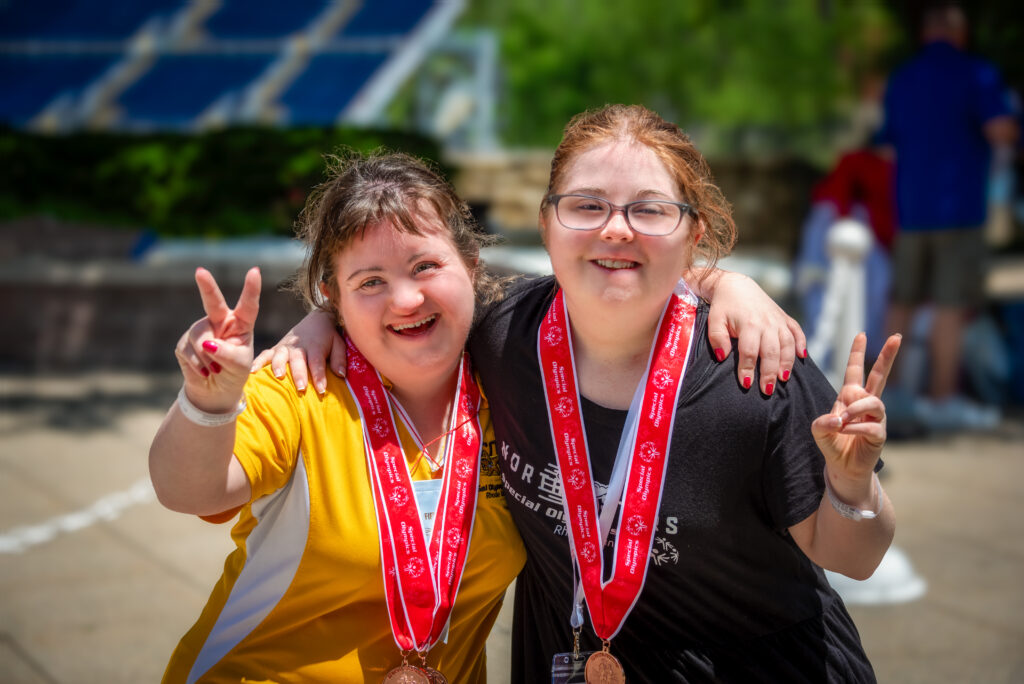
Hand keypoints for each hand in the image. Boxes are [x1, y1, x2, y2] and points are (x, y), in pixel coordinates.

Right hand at [175, 267, 260, 412]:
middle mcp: (219, 321)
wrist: (216, 389)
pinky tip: (204, 372)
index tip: (255, 271)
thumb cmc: (234, 372)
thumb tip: (207, 344)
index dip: (251, 289)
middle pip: (213, 302)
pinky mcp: (185, 343)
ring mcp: (201, 330)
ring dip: (209, 358)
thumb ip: (228, 353)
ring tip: (215, 369)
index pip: (248, 305)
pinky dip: (198, 365)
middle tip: (200, 272)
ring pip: (200, 338)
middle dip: (206, 286)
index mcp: (240, 323)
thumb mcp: (239, 364)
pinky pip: (189, 351)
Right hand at [251, 309, 344, 394]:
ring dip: (278, 366)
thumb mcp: (339, 343)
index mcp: (316, 346)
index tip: (321, 390)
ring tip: (278, 377)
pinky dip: (258, 362)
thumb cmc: (329, 337)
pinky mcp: (276, 348)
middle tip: (301, 388)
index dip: (319, 376)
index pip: (317, 362)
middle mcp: (299, 346)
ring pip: (280, 356)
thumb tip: (341, 375)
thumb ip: (339, 358)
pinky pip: (265, 354)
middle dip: (299, 374)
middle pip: (298, 361)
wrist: (316, 319)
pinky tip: (252, 372)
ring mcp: (285, 347)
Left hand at [705, 272, 806, 394]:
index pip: (749, 352)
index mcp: (749, 324)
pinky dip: (802, 343)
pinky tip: (802, 356)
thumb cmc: (723, 306)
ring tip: (783, 379)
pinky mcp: (785, 318)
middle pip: (771, 352)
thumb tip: (722, 357)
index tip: (746, 385)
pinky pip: (797, 331)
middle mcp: (767, 323)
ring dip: (787, 362)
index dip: (747, 369)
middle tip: (768, 390)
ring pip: (787, 344)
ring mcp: (778, 320)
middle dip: (770, 372)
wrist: (736, 285)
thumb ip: (717, 339)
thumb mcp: (714, 321)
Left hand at [811, 332, 900, 487]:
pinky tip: (845, 431)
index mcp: (850, 396)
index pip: (855, 370)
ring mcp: (876, 417)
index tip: (861, 334)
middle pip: (880, 375)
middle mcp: (866, 403)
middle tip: (896, 337)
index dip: (858, 353)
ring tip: (842, 420)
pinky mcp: (880, 434)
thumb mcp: (818, 430)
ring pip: (872, 403)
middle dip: (888, 355)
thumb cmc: (833, 444)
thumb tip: (838, 419)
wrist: (843, 467)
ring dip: (855, 409)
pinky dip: (855, 428)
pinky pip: (870, 425)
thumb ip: (821, 423)